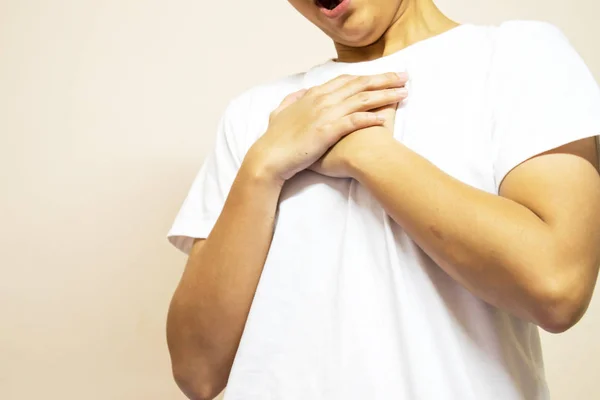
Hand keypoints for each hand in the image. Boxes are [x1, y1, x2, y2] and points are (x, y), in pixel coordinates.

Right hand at [246, 72, 408, 183]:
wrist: (269, 157)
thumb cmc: (275, 139)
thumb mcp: (280, 112)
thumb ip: (292, 100)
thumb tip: (300, 93)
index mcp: (313, 94)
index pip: (346, 80)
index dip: (366, 76)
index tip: (383, 76)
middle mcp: (322, 100)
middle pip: (360, 85)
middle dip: (384, 79)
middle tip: (405, 77)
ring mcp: (325, 114)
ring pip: (362, 100)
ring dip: (385, 95)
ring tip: (404, 93)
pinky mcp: (327, 131)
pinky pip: (354, 121)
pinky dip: (370, 118)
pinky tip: (386, 119)